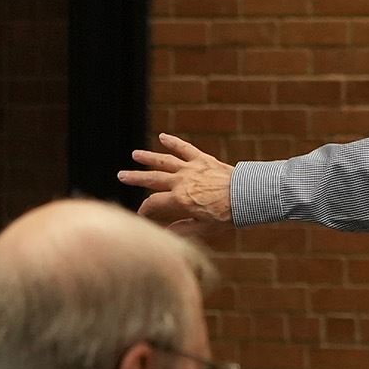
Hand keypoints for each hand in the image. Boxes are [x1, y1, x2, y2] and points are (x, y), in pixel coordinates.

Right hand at [118, 134, 234, 234]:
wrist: (248, 196)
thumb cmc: (227, 215)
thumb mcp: (204, 228)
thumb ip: (183, 229)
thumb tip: (165, 232)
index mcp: (179, 200)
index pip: (153, 203)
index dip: (145, 209)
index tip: (141, 213)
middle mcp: (181, 182)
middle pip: (152, 178)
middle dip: (135, 178)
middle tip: (121, 175)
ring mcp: (191, 169)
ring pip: (164, 161)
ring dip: (148, 157)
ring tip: (135, 155)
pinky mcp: (202, 160)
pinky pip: (185, 149)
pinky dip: (173, 142)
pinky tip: (163, 137)